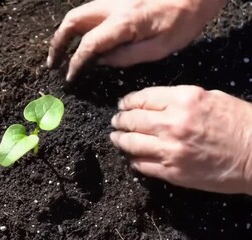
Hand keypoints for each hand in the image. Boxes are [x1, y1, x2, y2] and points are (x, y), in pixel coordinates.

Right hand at [47, 0, 225, 80]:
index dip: (75, 63)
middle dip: (58, 43)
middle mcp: (112, 7)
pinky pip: (89, 11)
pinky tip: (79, 38)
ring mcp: (113, 0)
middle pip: (72, 21)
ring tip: (60, 51)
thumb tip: (101, 61)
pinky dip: (78, 25)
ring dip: (65, 32)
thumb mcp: (159, 48)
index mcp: (124, 22)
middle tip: (53, 62)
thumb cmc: (184, 20)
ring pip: (78, 13)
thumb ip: (126, 56)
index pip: (88, 45)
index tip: (70, 77)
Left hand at [110, 85, 251, 194]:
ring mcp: (170, 149)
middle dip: (119, 120)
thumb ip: (178, 99)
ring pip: (131, 143)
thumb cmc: (239, 122)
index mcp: (182, 100)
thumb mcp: (209, 97)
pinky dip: (134, 160)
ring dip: (120, 140)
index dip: (127, 102)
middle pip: (132, 120)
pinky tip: (132, 157)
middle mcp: (171, 123)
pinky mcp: (172, 172)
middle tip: (115, 121)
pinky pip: (143, 165)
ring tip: (116, 138)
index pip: (142, 98)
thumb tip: (153, 104)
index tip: (122, 105)